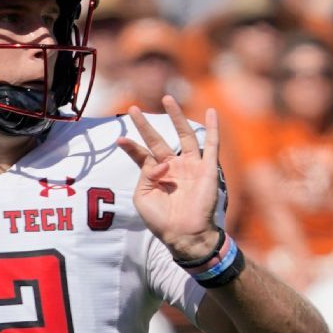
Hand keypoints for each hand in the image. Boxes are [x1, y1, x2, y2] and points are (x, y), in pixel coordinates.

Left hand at [117, 96, 221, 260]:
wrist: (184, 234)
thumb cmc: (162, 220)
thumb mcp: (144, 197)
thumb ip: (146, 174)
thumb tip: (162, 162)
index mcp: (156, 175)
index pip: (142, 155)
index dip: (131, 147)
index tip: (119, 139)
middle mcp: (173, 167)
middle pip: (158, 140)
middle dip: (146, 125)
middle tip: (133, 109)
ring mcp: (191, 166)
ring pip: (184, 135)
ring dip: (176, 117)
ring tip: (167, 98)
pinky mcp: (207, 169)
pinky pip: (212, 145)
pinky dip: (213, 128)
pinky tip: (212, 112)